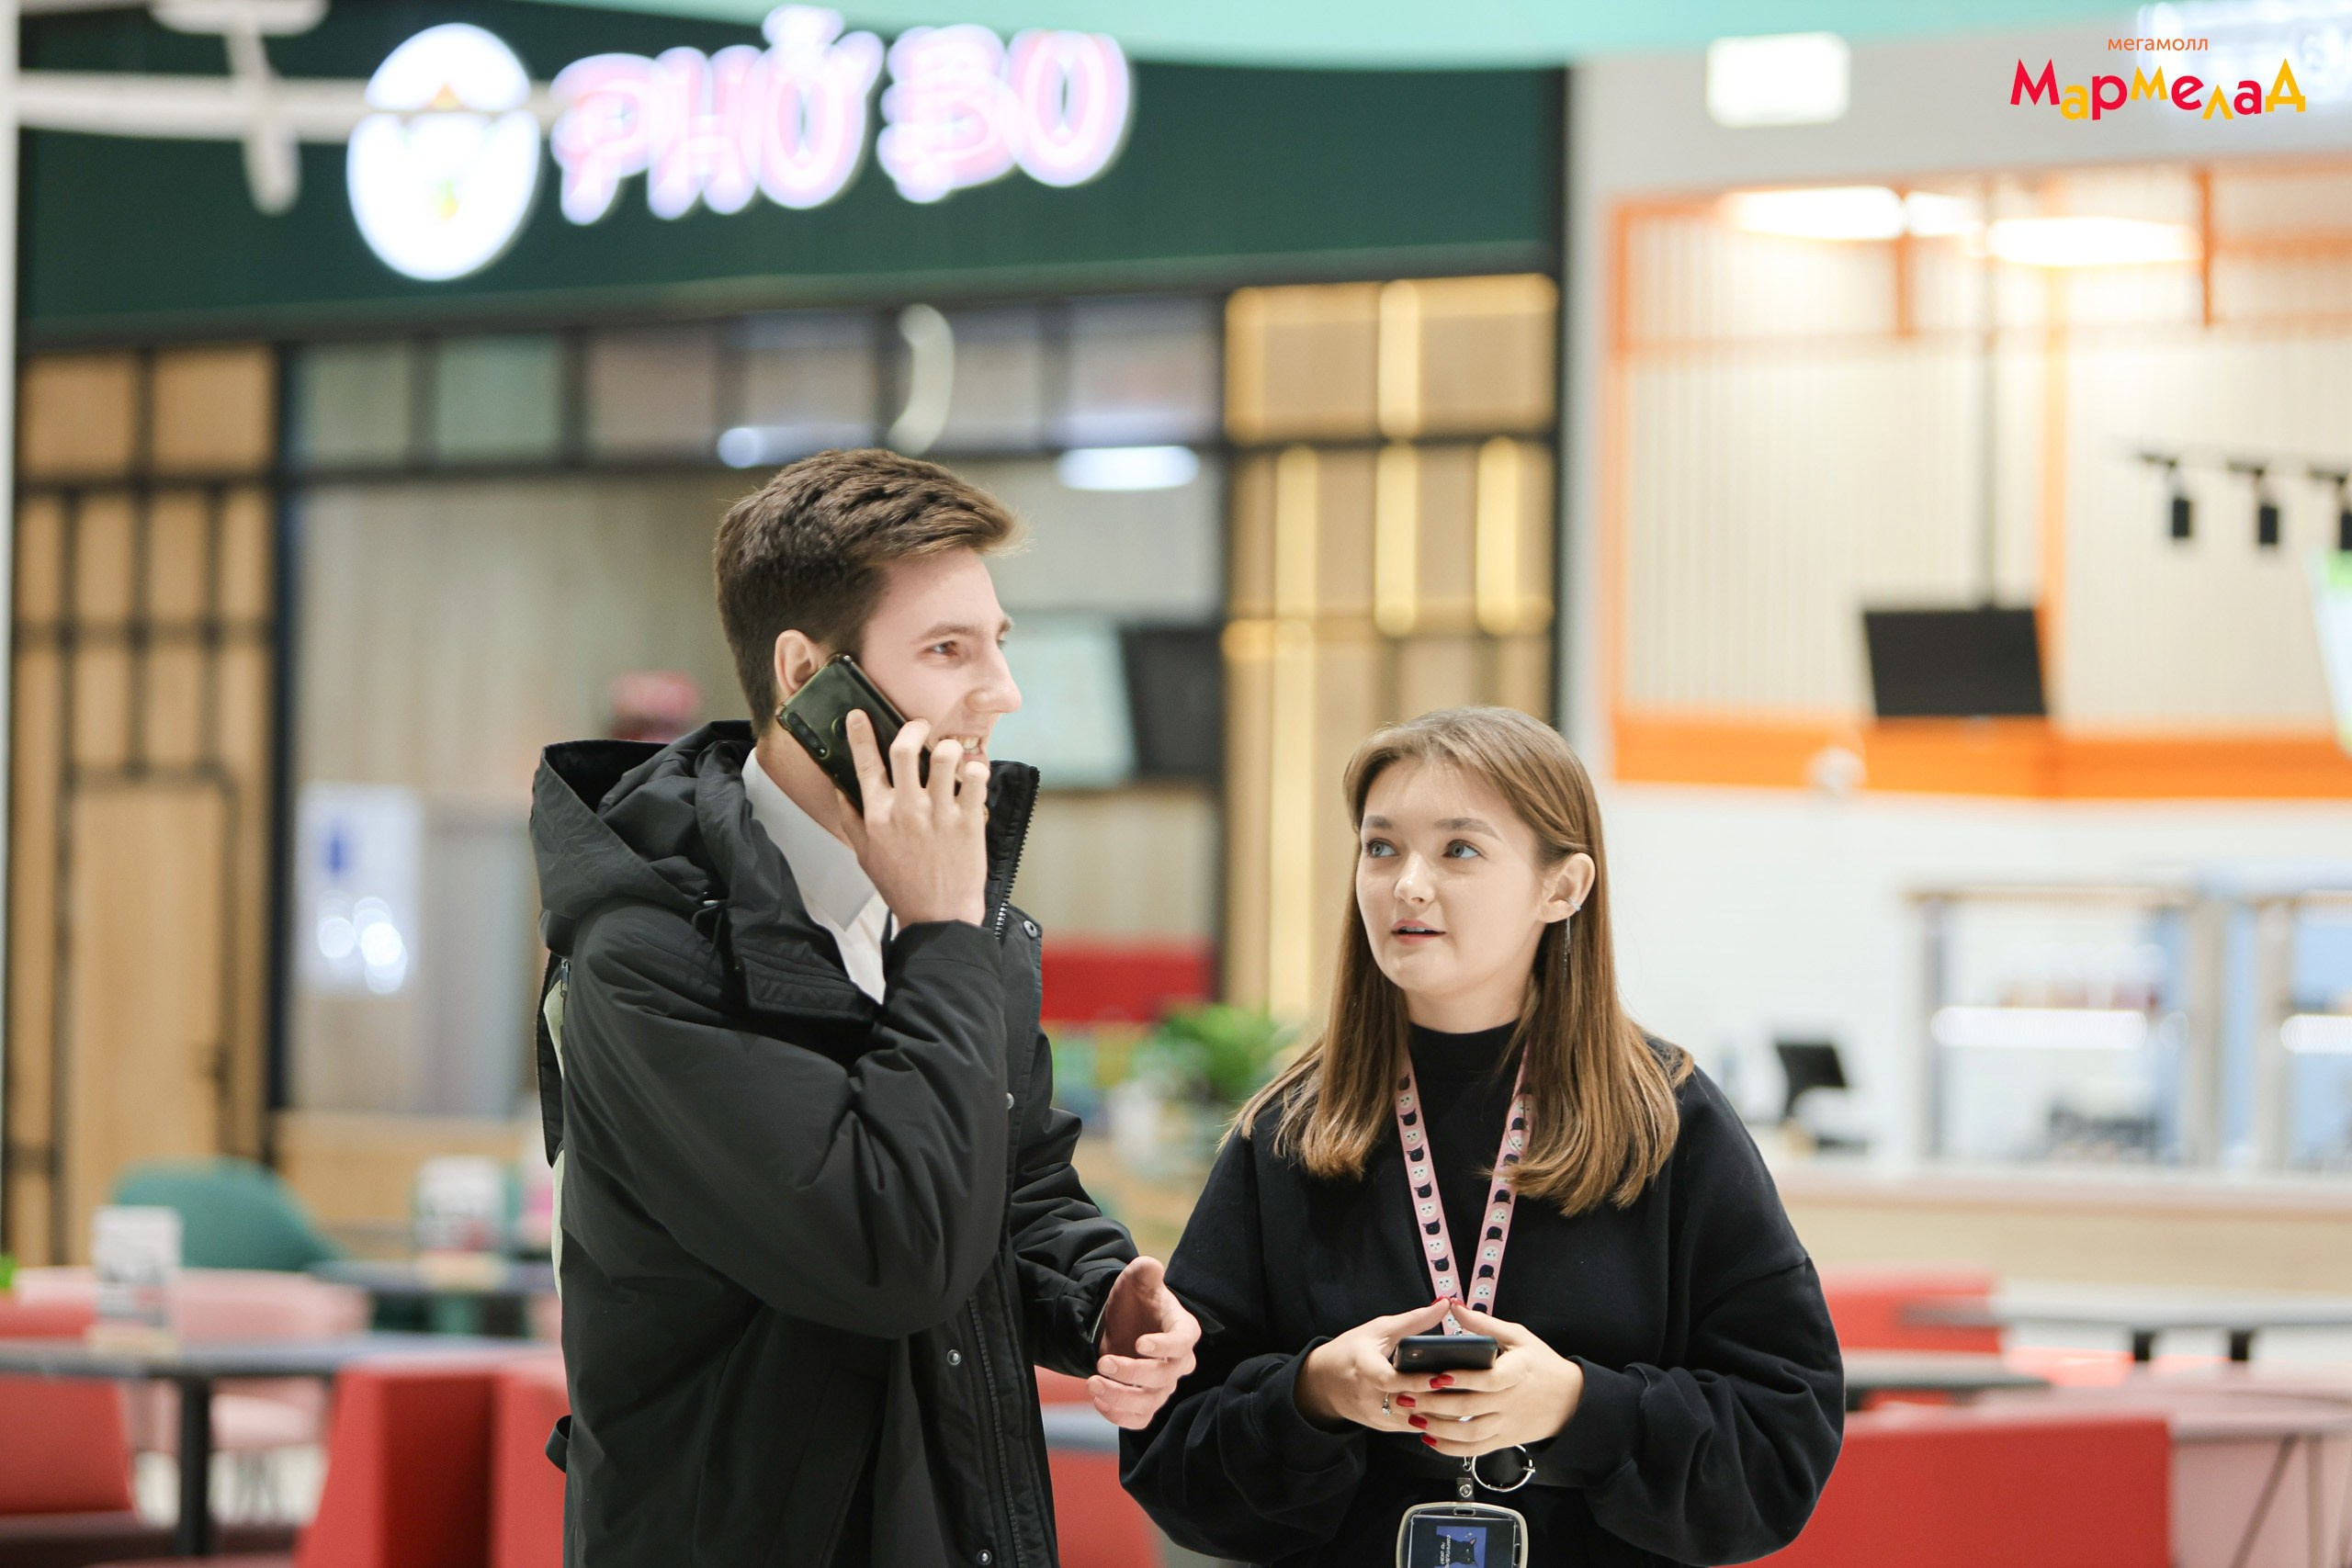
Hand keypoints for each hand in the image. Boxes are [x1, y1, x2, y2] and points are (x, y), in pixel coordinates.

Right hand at [837, 709, 989, 926]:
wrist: (937, 918)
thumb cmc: (901, 887)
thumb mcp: (865, 856)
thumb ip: (852, 820)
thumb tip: (840, 791)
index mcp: (878, 816)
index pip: (865, 764)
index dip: (860, 734)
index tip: (859, 715)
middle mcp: (907, 809)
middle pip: (905, 748)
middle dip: (913, 727)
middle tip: (919, 726)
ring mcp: (939, 813)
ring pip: (944, 756)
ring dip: (948, 747)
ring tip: (950, 754)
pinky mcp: (968, 820)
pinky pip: (975, 777)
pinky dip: (976, 768)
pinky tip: (972, 774)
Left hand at [1090, 1257, 1201, 1428]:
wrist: (1122, 1323)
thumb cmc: (1135, 1300)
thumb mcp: (1137, 1281)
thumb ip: (1144, 1272)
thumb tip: (1149, 1266)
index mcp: (1183, 1329)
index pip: (1183, 1342)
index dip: (1165, 1347)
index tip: (1139, 1343)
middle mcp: (1178, 1362)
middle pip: (1164, 1377)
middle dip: (1132, 1373)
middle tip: (1102, 1362)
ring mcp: (1163, 1386)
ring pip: (1150, 1403)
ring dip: (1121, 1398)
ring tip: (1092, 1383)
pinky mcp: (1146, 1402)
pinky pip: (1139, 1420)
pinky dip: (1119, 1416)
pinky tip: (1098, 1400)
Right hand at [1292, 1298, 1453, 1432]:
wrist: (1323, 1382)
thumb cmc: (1352, 1350)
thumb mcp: (1378, 1330)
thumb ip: (1413, 1320)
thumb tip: (1444, 1305)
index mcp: (1363, 1368)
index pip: (1390, 1381)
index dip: (1416, 1382)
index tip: (1440, 1377)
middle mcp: (1368, 1397)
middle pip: (1408, 1404)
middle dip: (1437, 1400)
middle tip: (1468, 1390)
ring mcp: (1375, 1416)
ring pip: (1413, 1420)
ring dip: (1439, 1413)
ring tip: (1466, 1399)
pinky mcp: (1383, 1427)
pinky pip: (1412, 1426)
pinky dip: (1431, 1418)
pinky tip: (1452, 1408)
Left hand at [1406, 1303, 1583, 1458]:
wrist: (1570, 1399)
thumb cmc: (1541, 1363)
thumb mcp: (1519, 1337)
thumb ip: (1485, 1325)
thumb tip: (1454, 1307)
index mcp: (1516, 1373)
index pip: (1487, 1380)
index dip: (1462, 1379)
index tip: (1437, 1375)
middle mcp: (1510, 1402)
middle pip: (1470, 1408)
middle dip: (1435, 1404)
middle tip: (1408, 1396)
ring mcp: (1506, 1425)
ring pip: (1470, 1433)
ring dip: (1439, 1428)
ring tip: (1414, 1417)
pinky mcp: (1503, 1440)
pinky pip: (1475, 1449)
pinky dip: (1451, 1448)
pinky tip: (1430, 1438)